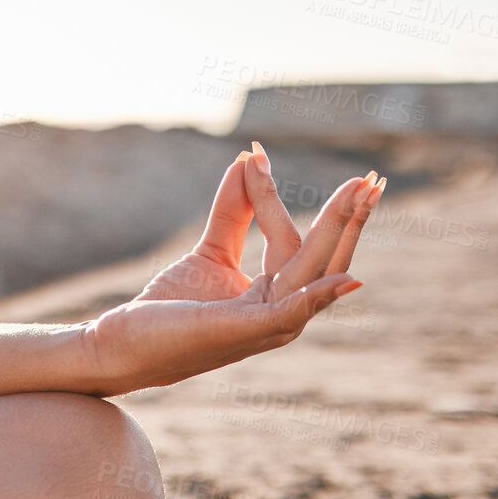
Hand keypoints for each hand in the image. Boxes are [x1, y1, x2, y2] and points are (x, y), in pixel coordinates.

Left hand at [80, 142, 383, 395]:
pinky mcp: (244, 332)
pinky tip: (342, 278)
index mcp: (278, 295)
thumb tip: (246, 161)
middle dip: (352, 218)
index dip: (306, 203)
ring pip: (314, 271)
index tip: (268, 153)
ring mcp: (266, 326)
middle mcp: (281, 313)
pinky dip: (317, 297)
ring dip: (341, 232)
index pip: (305, 244)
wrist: (124, 345)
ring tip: (360, 194)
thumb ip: (234, 210)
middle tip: (373, 179)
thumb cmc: (170, 308)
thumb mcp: (211, 251)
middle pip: (326, 258)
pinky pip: (290, 313)